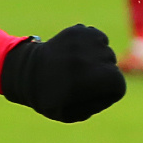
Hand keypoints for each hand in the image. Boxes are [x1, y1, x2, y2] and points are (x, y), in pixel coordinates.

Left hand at [0, 24, 125, 122]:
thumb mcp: (71, 113)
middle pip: (112, 65)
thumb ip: (96, 104)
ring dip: (96, 57)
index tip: (88, 92)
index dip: (106, 92)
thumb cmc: (49, 97)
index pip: (118, 84)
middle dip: (101, 74)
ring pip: (105, 49)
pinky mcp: (78, 30)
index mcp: (88, 79)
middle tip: (78, 79)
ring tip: (76, 66)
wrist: (25, 72)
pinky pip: (96, 36)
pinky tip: (75, 53)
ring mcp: (83, 40)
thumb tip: (110, 87)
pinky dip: (91, 44)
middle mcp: (88, 56)